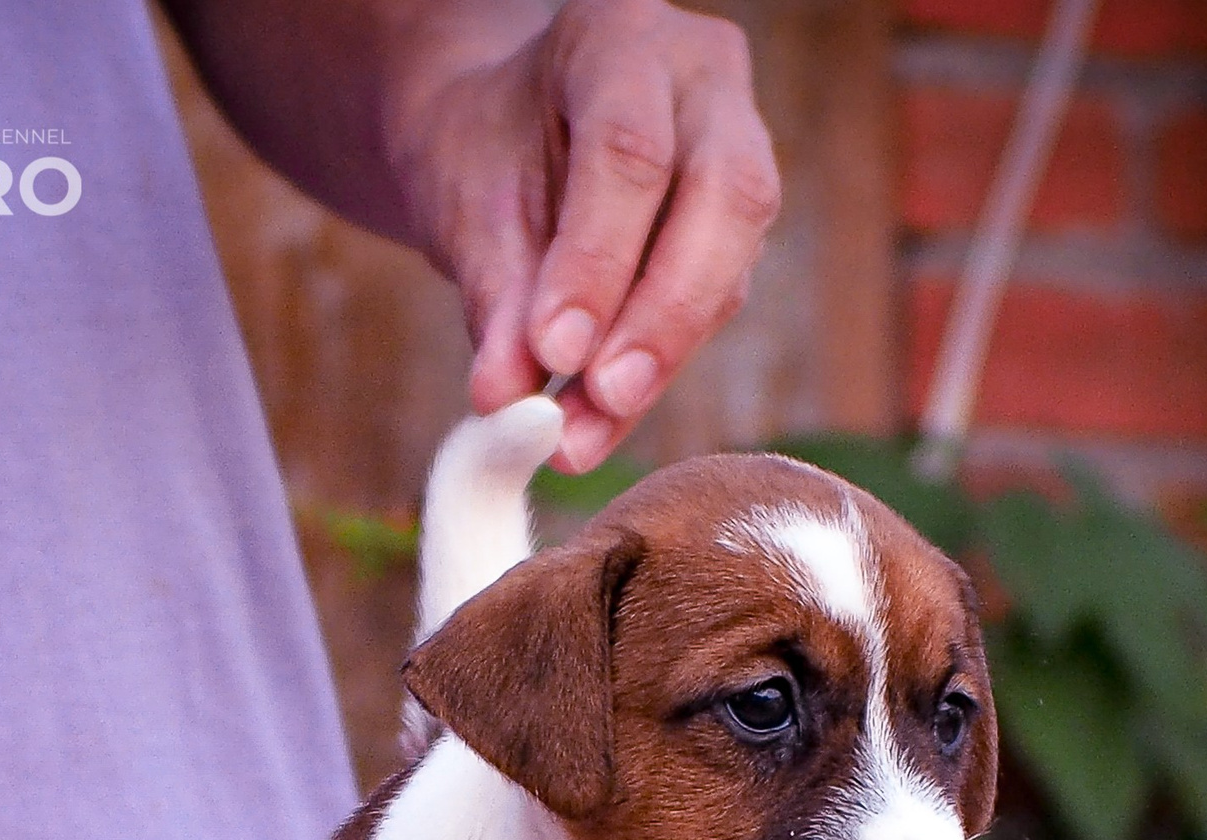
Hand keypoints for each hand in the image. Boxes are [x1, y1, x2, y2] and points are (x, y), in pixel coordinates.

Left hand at [395, 0, 781, 471]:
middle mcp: (703, 81)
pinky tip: (596, 423)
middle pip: (722, 198)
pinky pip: (716, 301)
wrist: (503, 135)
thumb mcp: (465, 201)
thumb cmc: (480, 148)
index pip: (630, 150)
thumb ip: (496, 293)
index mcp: (623, 38)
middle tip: (601, 399)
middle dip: (660, 315)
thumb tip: (506, 400)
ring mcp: (740, 146)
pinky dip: (652, 371)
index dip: (598, 260)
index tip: (554, 352)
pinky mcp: (740, 224)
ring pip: (733, 257)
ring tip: (582, 434)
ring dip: (659, 358)